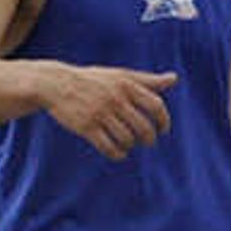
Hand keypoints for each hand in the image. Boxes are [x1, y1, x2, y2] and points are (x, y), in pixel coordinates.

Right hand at [40, 62, 178, 157]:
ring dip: (130, 145)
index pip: (155, 106)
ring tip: (128, 145)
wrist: (56, 84)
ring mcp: (99, 113)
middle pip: (143, 127)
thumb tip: (174, 78)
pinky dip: (117, 154)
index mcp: (126, 85)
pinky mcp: (86, 127)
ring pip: (126, 138)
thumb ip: (147, 80)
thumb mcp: (120, 76)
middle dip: (148, 138)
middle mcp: (115, 99)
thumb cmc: (92, 80)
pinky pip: (108, 147)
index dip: (164, 121)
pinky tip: (118, 153)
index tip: (163, 130)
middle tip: (147, 142)